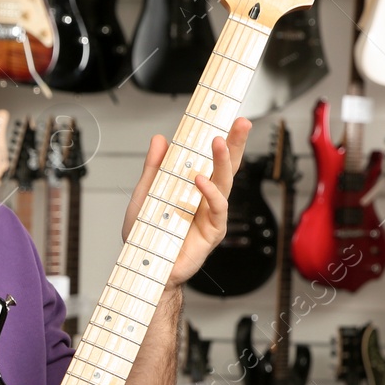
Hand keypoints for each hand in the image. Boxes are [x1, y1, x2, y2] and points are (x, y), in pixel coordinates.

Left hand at [120, 116, 250, 288]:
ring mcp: (211, 214)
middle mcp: (206, 199)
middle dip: (236, 144)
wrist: (142, 265)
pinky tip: (201, 181)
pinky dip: (210, 193)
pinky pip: (217, 209)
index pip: (210, 159)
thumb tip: (160, 139)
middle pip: (227, 167)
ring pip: (225, 183)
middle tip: (241, 123)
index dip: (220, 140)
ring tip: (219, 142)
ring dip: (224, 162)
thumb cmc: (146, 234)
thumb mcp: (145, 194)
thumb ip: (154, 168)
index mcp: (192, 187)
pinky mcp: (212, 232)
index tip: (225, 118)